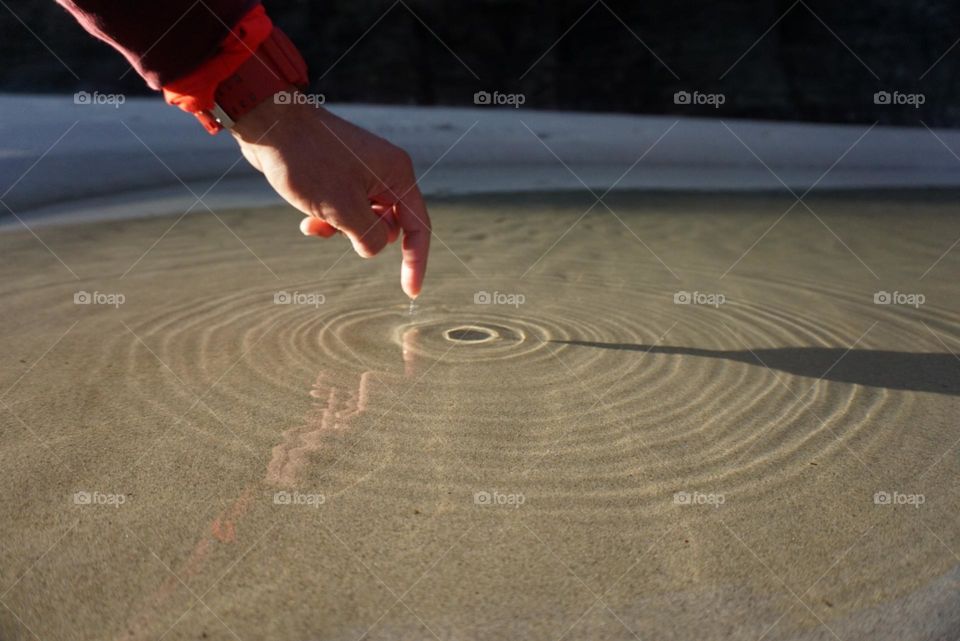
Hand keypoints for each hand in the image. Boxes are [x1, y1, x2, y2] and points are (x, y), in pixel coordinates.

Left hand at [230, 93, 430, 297]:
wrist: (269, 124)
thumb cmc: (308, 161)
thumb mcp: (342, 209)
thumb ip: (368, 236)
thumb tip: (373, 248)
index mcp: (396, 174)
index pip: (418, 226)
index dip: (417, 262)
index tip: (411, 293)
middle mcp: (385, 172)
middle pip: (389, 224)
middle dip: (363, 237)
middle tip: (337, 229)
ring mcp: (362, 172)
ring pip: (363, 219)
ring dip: (341, 230)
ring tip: (314, 223)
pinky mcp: (340, 174)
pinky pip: (345, 208)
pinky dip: (330, 220)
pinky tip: (307, 220)